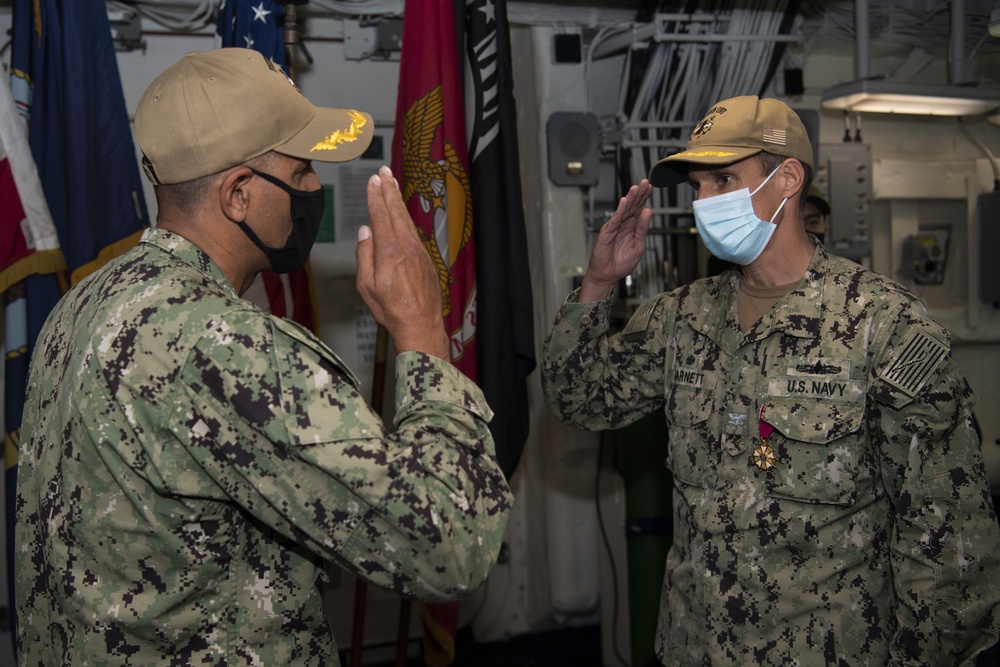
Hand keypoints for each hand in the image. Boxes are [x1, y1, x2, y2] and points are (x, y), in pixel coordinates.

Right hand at [356, 166, 450, 359]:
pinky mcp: (426, 260)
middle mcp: (407, 247)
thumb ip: (365, 255)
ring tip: (392, 185)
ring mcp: (419, 253)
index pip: (380, 216)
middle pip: (397, 212)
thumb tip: (366, 232)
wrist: (421, 325)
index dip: (376, 196)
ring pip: (407, 221)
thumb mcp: (367, 286)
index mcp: (389, 252)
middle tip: (385, 171)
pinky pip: (414, 234)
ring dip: (399, 201)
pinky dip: (406, 220)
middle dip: (390, 189)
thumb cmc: (391, 310)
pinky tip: (402, 216)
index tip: (373, 180)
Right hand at [579, 180, 652, 301]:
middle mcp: (623, 224)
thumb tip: (648, 212)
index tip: (650, 187)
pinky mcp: (607, 232)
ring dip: (630, 198)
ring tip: (636, 188)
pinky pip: (615, 219)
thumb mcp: (638, 245)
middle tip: (645, 182)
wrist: (608, 275)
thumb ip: (642, 228)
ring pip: (624, 210)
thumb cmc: (621, 263)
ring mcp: (615, 227)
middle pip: (632, 206)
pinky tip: (625, 201)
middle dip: (639, 194)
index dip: (644, 198)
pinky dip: (620, 210)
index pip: (639, 209)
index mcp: (632, 227)